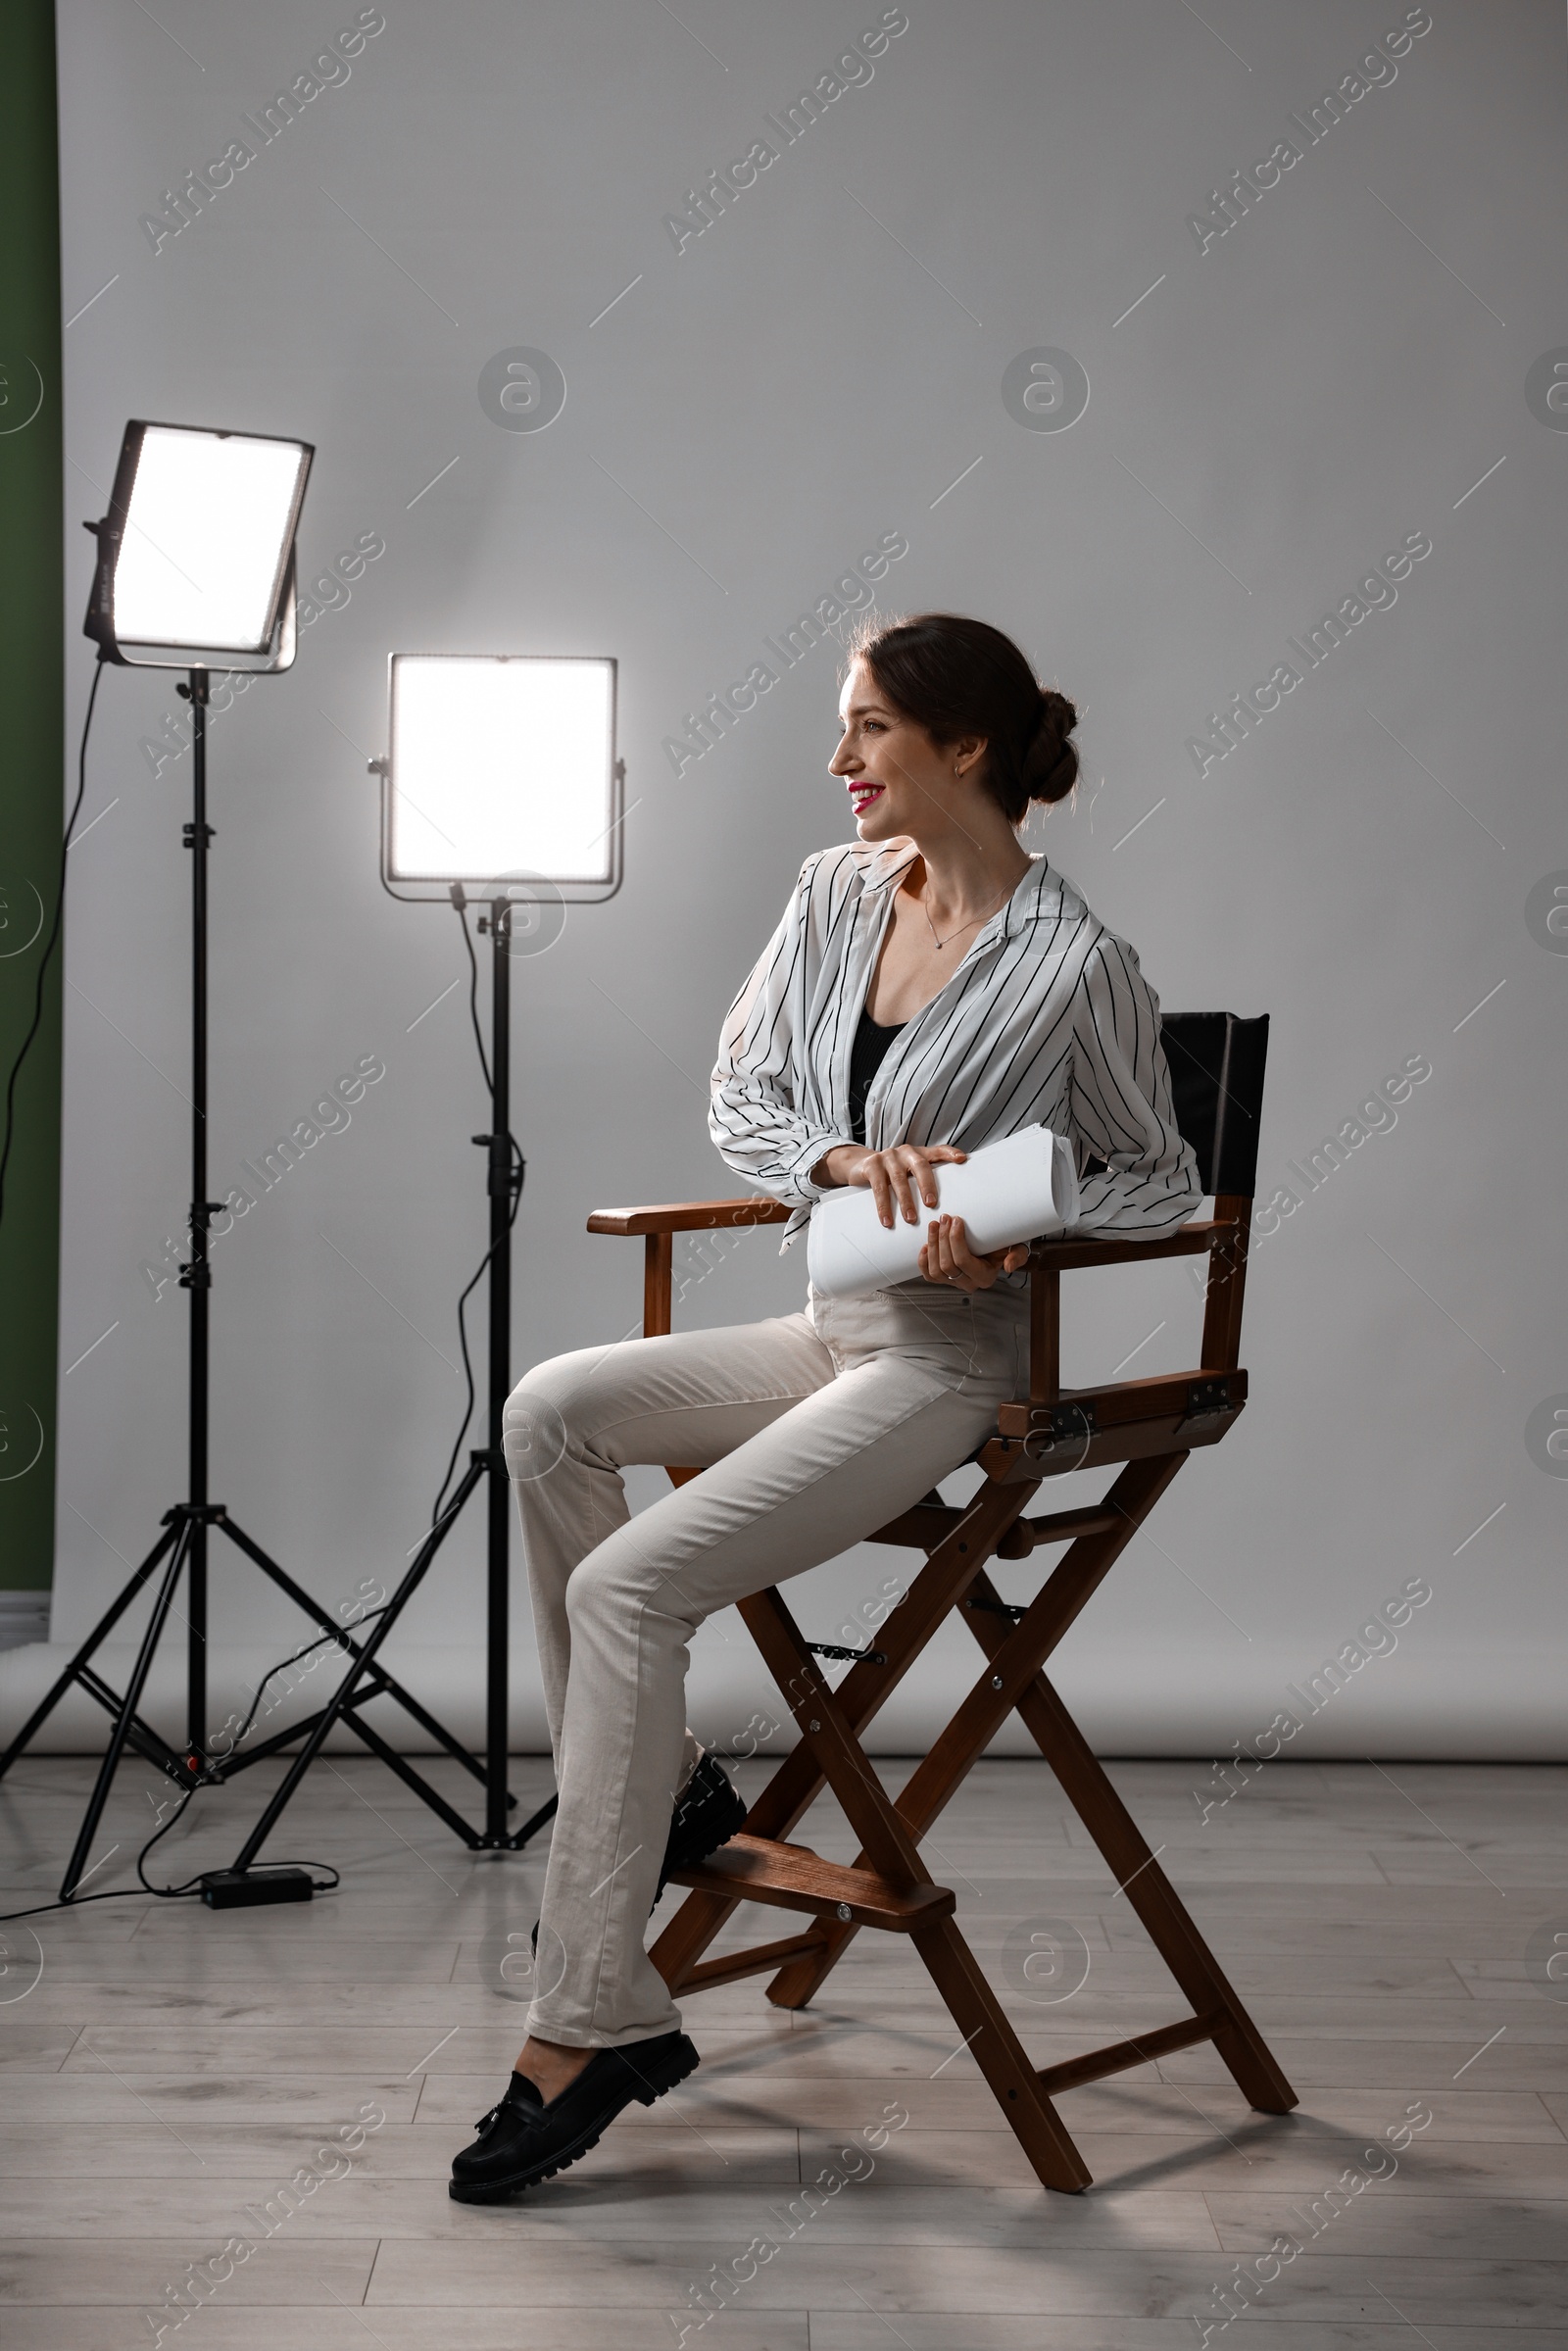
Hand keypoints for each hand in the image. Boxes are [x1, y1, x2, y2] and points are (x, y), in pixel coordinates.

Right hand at [813, 1141, 967, 1229]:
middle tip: (932, 1204)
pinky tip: (887, 1220)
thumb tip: (951, 1202)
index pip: (937, 1150)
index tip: (962, 1159)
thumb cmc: (892, 1173)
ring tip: (911, 1219)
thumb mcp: (909, 1173)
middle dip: (927, 1185)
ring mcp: (888, 1157)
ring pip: (899, 1179)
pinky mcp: (871, 1165)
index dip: (949, 1153)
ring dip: (906, 1200)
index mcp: (918, 1153)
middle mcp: (905, 1152)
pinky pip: (879, 1187)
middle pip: (920, 1166)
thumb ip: (925, 1180)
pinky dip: (883, 1206)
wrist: (859, 1166)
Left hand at [918, 1213, 1029, 1292]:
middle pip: (947, 1265)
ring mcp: (954, 1283)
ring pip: (935, 1270)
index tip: (956, 1220)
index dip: (955, 1240)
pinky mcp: (943, 1279)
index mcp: (984, 1277)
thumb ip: (1018, 1256)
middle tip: (944, 1218)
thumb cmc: (1004, 1245)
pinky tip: (925, 1245)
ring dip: (932, 1245)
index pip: (963, 1261)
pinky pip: (928, 1275)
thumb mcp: (1018, 1248)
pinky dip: (923, 1261)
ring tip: (934, 1225)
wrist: (997, 1246)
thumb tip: (1009, 1267)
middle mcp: (968, 1283)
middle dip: (942, 1239)